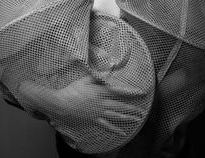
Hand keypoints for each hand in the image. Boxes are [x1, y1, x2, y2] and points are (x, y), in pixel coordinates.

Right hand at [18, 75, 143, 137]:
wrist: (61, 105)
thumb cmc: (72, 90)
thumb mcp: (84, 79)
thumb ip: (97, 76)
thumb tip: (107, 70)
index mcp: (100, 91)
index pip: (119, 91)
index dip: (130, 92)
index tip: (140, 93)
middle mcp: (101, 103)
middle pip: (120, 105)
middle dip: (132, 108)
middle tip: (142, 111)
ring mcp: (98, 113)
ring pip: (116, 115)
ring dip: (128, 117)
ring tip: (137, 119)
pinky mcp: (94, 121)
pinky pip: (107, 126)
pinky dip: (115, 129)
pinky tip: (123, 133)